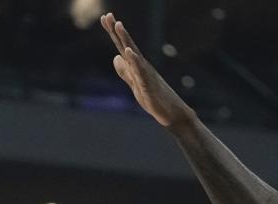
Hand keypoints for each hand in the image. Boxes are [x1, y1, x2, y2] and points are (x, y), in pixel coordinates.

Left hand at [100, 13, 194, 127]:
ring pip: (134, 55)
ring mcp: (146, 75)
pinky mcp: (148, 87)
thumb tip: (116, 57)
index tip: (105, 16)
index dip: (114, 33)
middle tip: (108, 15)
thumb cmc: (154, 98)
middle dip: (117, 31)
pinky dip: (134, 62)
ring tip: (118, 25)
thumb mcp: (135, 84)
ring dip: (126, 40)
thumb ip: (125, 71)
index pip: (123, 47)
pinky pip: (140, 72)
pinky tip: (128, 52)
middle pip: (127, 46)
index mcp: (137, 67)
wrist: (172, 114)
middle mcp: (142, 67)